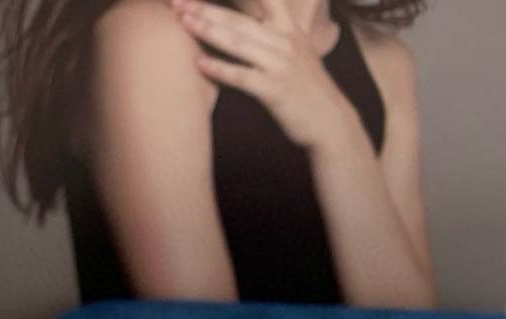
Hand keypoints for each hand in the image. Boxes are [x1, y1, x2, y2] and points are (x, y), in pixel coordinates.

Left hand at [172, 0, 365, 153]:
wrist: (328, 120)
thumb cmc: (305, 88)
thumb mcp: (294, 52)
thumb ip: (272, 35)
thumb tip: (245, 27)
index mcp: (288, 28)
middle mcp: (284, 40)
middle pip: (238, 20)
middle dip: (206, 8)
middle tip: (177, 2)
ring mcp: (280, 64)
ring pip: (238, 42)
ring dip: (208, 31)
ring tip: (183, 21)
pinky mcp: (274, 89)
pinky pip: (242, 76)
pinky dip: (219, 69)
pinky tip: (199, 63)